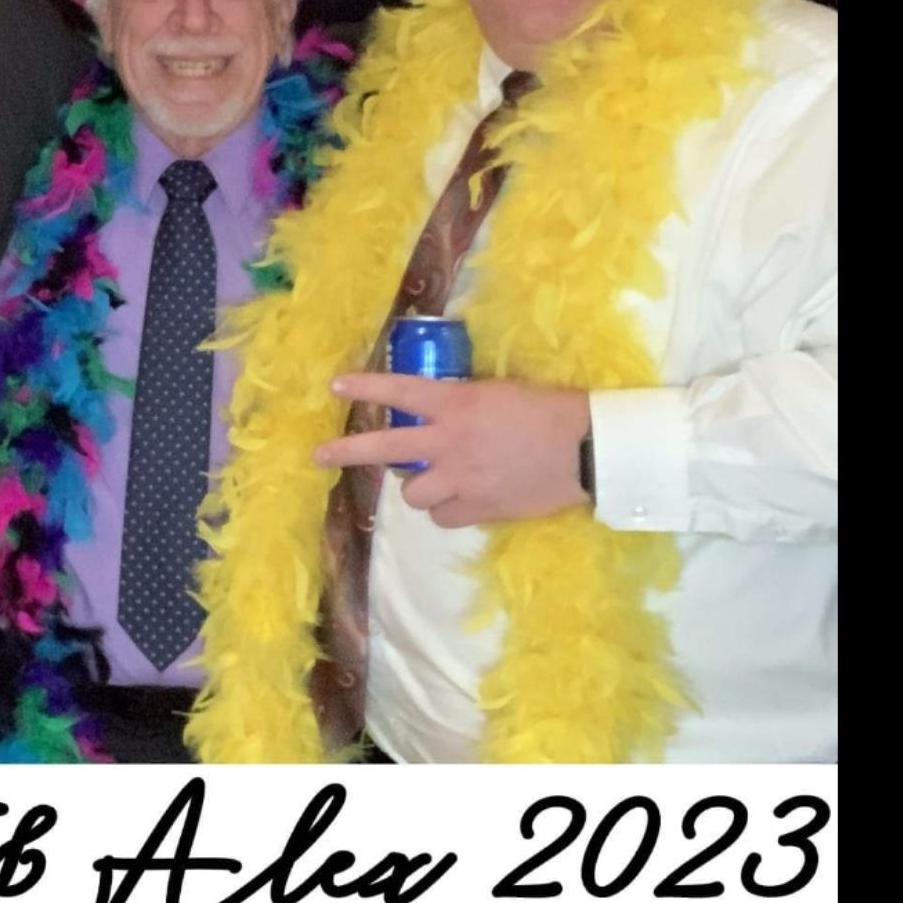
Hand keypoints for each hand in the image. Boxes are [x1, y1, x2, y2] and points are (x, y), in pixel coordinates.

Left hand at [313, 370, 590, 526]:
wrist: (584, 450)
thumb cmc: (551, 409)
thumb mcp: (504, 393)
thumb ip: (468, 405)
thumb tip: (445, 415)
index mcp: (458, 404)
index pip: (402, 391)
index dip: (367, 387)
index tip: (336, 386)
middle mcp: (448, 442)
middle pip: (385, 448)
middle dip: (347, 451)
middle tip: (318, 455)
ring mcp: (458, 480)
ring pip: (412, 493)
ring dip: (421, 486)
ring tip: (442, 479)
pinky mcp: (473, 510)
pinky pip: (442, 516)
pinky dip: (449, 508)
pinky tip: (469, 497)